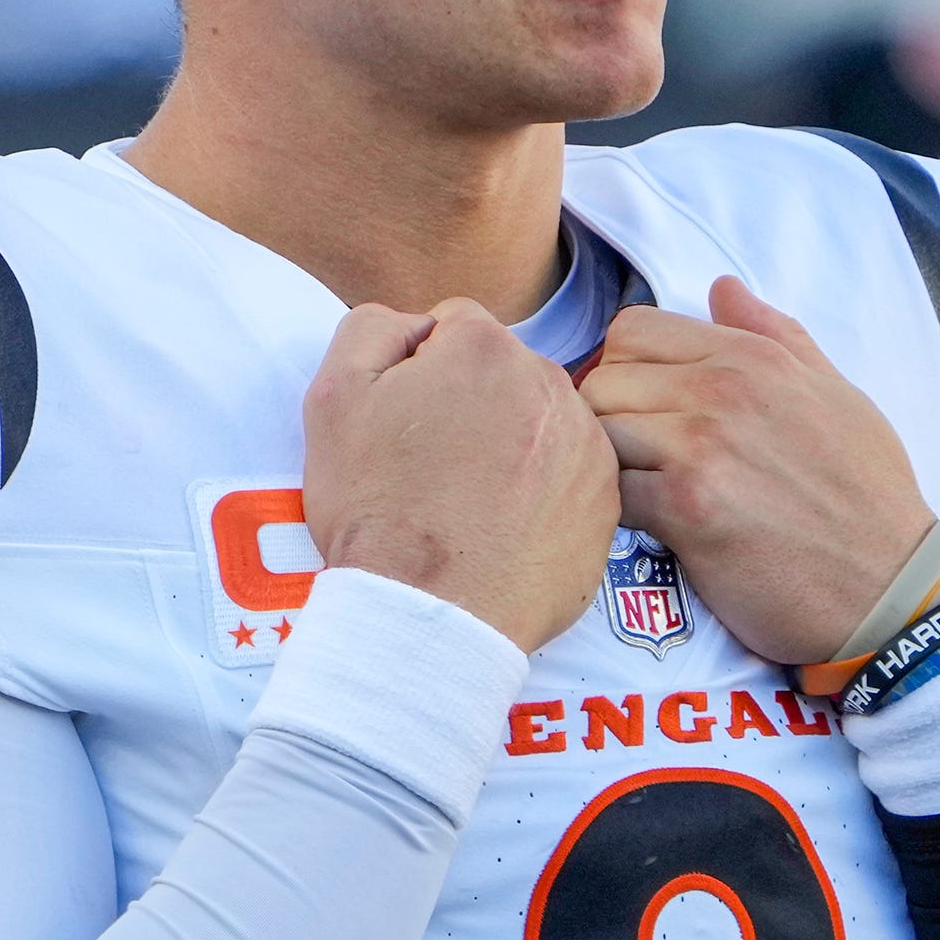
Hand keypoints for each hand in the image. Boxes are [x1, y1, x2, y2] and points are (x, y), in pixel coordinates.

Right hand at [302, 299, 618, 652]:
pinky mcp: (605, 501)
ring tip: (469, 502)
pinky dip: (542, 491)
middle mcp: (552, 383)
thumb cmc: (377, 509)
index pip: (453, 327)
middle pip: (503, 371)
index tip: (406, 423)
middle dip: (471, 403)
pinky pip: (571, 474)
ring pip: (540, 420)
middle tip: (435, 467)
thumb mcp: (333, 397)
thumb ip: (374, 328)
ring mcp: (588, 444)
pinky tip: (505, 526)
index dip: (419, 372)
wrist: (431, 613)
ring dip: (511, 443)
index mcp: (485, 348)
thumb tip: (416, 326)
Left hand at [577, 277, 934, 668]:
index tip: (647, 408)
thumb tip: (723, 287)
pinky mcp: (686, 509)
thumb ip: (776, 335)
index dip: (627, 369)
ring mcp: (701, 447)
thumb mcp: (836, 394)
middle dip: (610, 418)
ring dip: (611, 465)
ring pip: (598, 432)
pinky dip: (621, 511)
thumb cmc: (867, 494)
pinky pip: (612, 492)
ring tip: (646, 490)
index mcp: (753, 356)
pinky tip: (654, 525)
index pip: (634, 330)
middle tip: (641, 458)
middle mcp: (722, 390)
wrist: (887, 584)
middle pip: (604, 379)